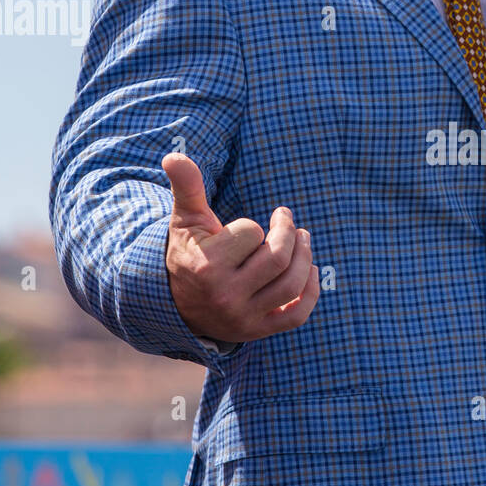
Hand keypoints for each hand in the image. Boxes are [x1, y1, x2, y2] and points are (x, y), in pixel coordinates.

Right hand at [162, 152, 319, 342]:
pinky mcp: (257, 330)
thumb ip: (186, 187)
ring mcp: (243, 317)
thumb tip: (174, 155)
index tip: (249, 226)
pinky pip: (296, 315)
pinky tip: (310, 269)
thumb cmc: (189, 251)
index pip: (251, 233)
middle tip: (288, 220)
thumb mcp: (185, 220)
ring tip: (303, 238)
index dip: (254, 225)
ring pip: (292, 284)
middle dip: (289, 233)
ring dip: (306, 256)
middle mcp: (225, 295)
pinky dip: (311, 291)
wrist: (178, 302)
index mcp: (206, 265)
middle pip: (278, 259)